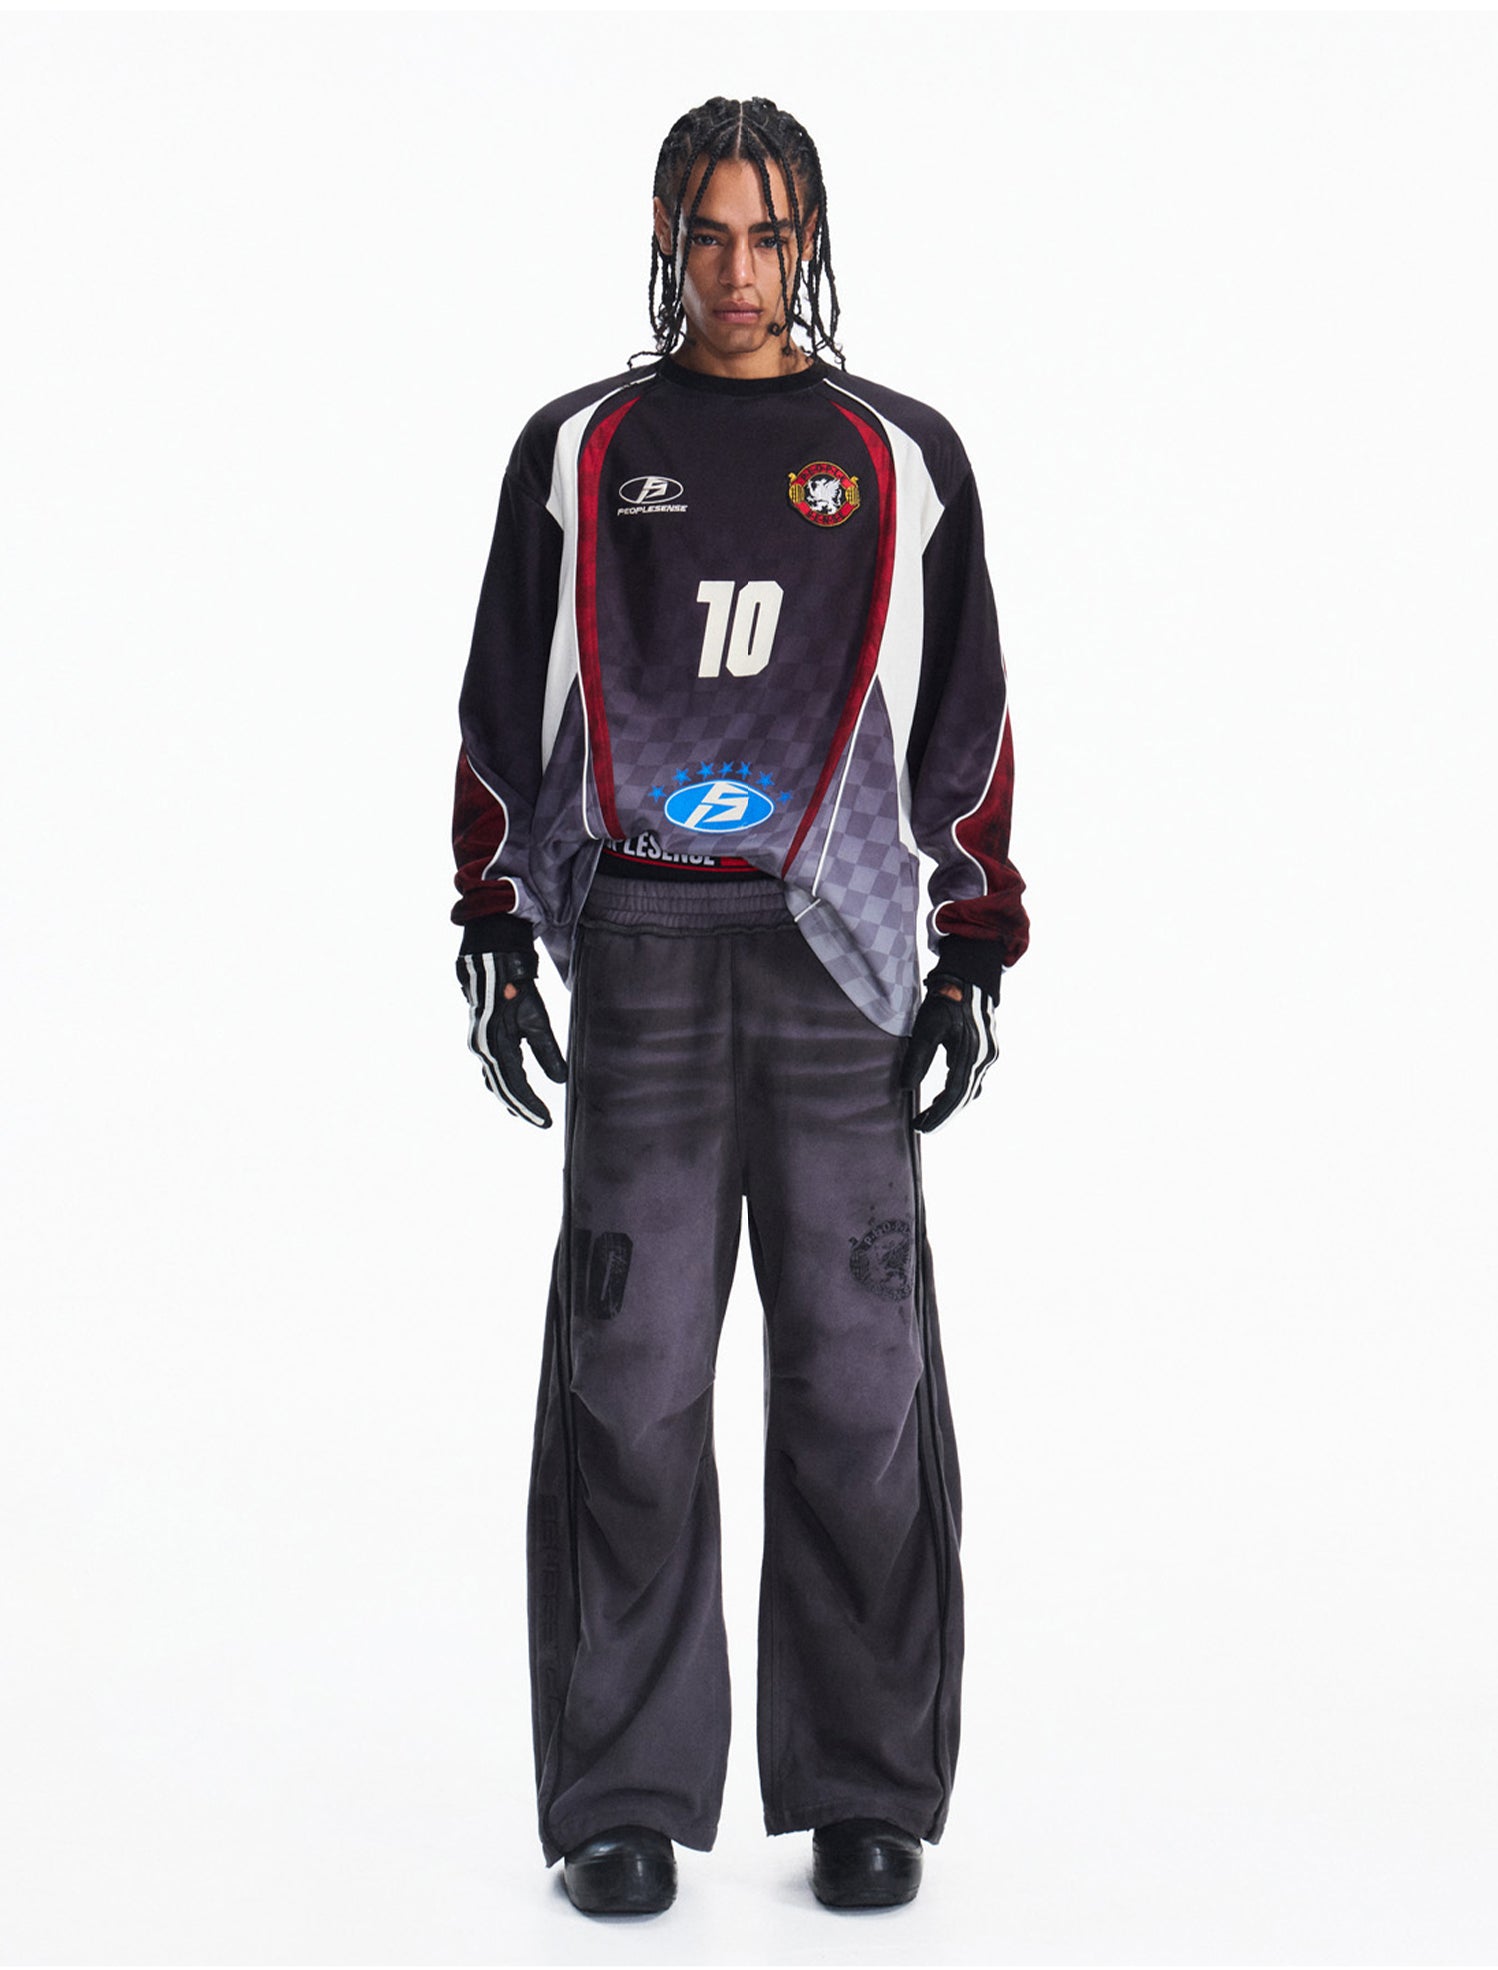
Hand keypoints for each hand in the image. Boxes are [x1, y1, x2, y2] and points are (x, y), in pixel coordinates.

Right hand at [455, 946, 567, 1127]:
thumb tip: (560, 1080)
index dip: (531, 1106)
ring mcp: (480, 1045)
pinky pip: (492, 1070)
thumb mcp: (537, 1019)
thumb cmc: (517, 989)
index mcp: (496, 1047)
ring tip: (528, 1113)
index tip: (546, 1122)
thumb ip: (547, 1052)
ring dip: (512, 1099)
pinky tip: (513, 1091)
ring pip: (495, 1081)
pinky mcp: (482, 1039)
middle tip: (542, 1122)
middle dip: (522, 1108)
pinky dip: (504, 1084)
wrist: (492, 965)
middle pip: (502, 1089)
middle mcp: (483, 1050)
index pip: (515, 1087)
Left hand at [898, 971, 998, 1133]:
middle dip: (943, 1115)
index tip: (920, 1127)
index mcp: (970, 1054)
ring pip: (971, 1091)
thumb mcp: (926, 1027)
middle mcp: (984, 1059)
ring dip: (951, 1106)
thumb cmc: (946, 1000)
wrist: (970, 979)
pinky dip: (959, 1093)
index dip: (937, 1115)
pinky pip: (974, 1080)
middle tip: (921, 1127)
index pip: (953, 1095)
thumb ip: (917, 1058)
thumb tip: (905, 1088)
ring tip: (929, 1115)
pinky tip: (944, 1096)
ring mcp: (989, 1056)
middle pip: (964, 1097)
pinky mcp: (988, 1052)